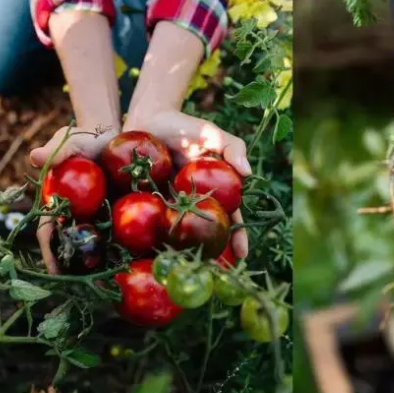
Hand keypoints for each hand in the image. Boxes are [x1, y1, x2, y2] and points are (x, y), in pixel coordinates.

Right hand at [32, 127, 119, 273]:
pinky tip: (144, 259)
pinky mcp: (127, 212)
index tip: (56, 272)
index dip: (51, 252)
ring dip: (108, 263)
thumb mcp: (72, 142)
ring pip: (103, 244)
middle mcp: (82, 215)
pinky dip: (133, 245)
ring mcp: (104, 216)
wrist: (115, 135)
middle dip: (81, 267)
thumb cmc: (87, 139)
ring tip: (116, 284)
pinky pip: (128, 231)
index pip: (51, 231)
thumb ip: (58, 150)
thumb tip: (35, 156)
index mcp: (62, 204)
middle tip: (89, 287)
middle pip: (77, 245)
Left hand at [124, 109, 251, 258]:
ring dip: (182, 253)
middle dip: (213, 254)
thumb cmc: (185, 126)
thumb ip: (233, 148)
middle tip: (216, 274)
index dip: (237, 236)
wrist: (148, 118)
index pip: (230, 217)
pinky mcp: (145, 202)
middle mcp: (192, 202)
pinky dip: (153, 238)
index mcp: (213, 191)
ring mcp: (169, 204)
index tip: (242, 254)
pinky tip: (153, 255)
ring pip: (179, 233)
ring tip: (186, 273)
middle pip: (206, 232)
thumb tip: (248, 173)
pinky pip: (151, 222)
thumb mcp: (211, 133)